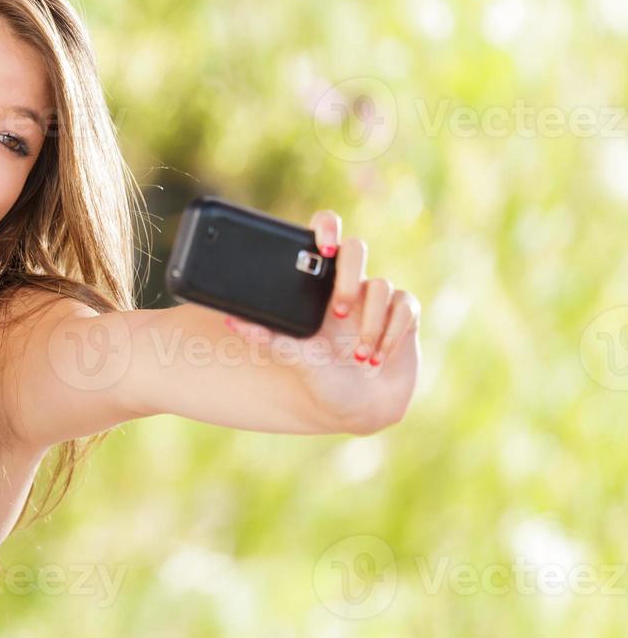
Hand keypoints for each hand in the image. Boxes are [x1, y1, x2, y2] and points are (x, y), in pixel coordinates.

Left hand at [222, 209, 421, 432]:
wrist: (359, 411)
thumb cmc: (322, 381)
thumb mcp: (295, 358)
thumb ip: (269, 337)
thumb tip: (233, 319)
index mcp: (318, 289)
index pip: (324, 236)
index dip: (327, 227)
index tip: (324, 248)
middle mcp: (349, 287)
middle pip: (356, 248)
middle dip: (348, 279)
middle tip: (338, 313)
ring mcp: (378, 300)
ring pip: (381, 285)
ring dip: (370, 324)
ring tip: (360, 357)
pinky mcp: (404, 314)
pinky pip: (405, 307)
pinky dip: (392, 334)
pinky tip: (378, 358)